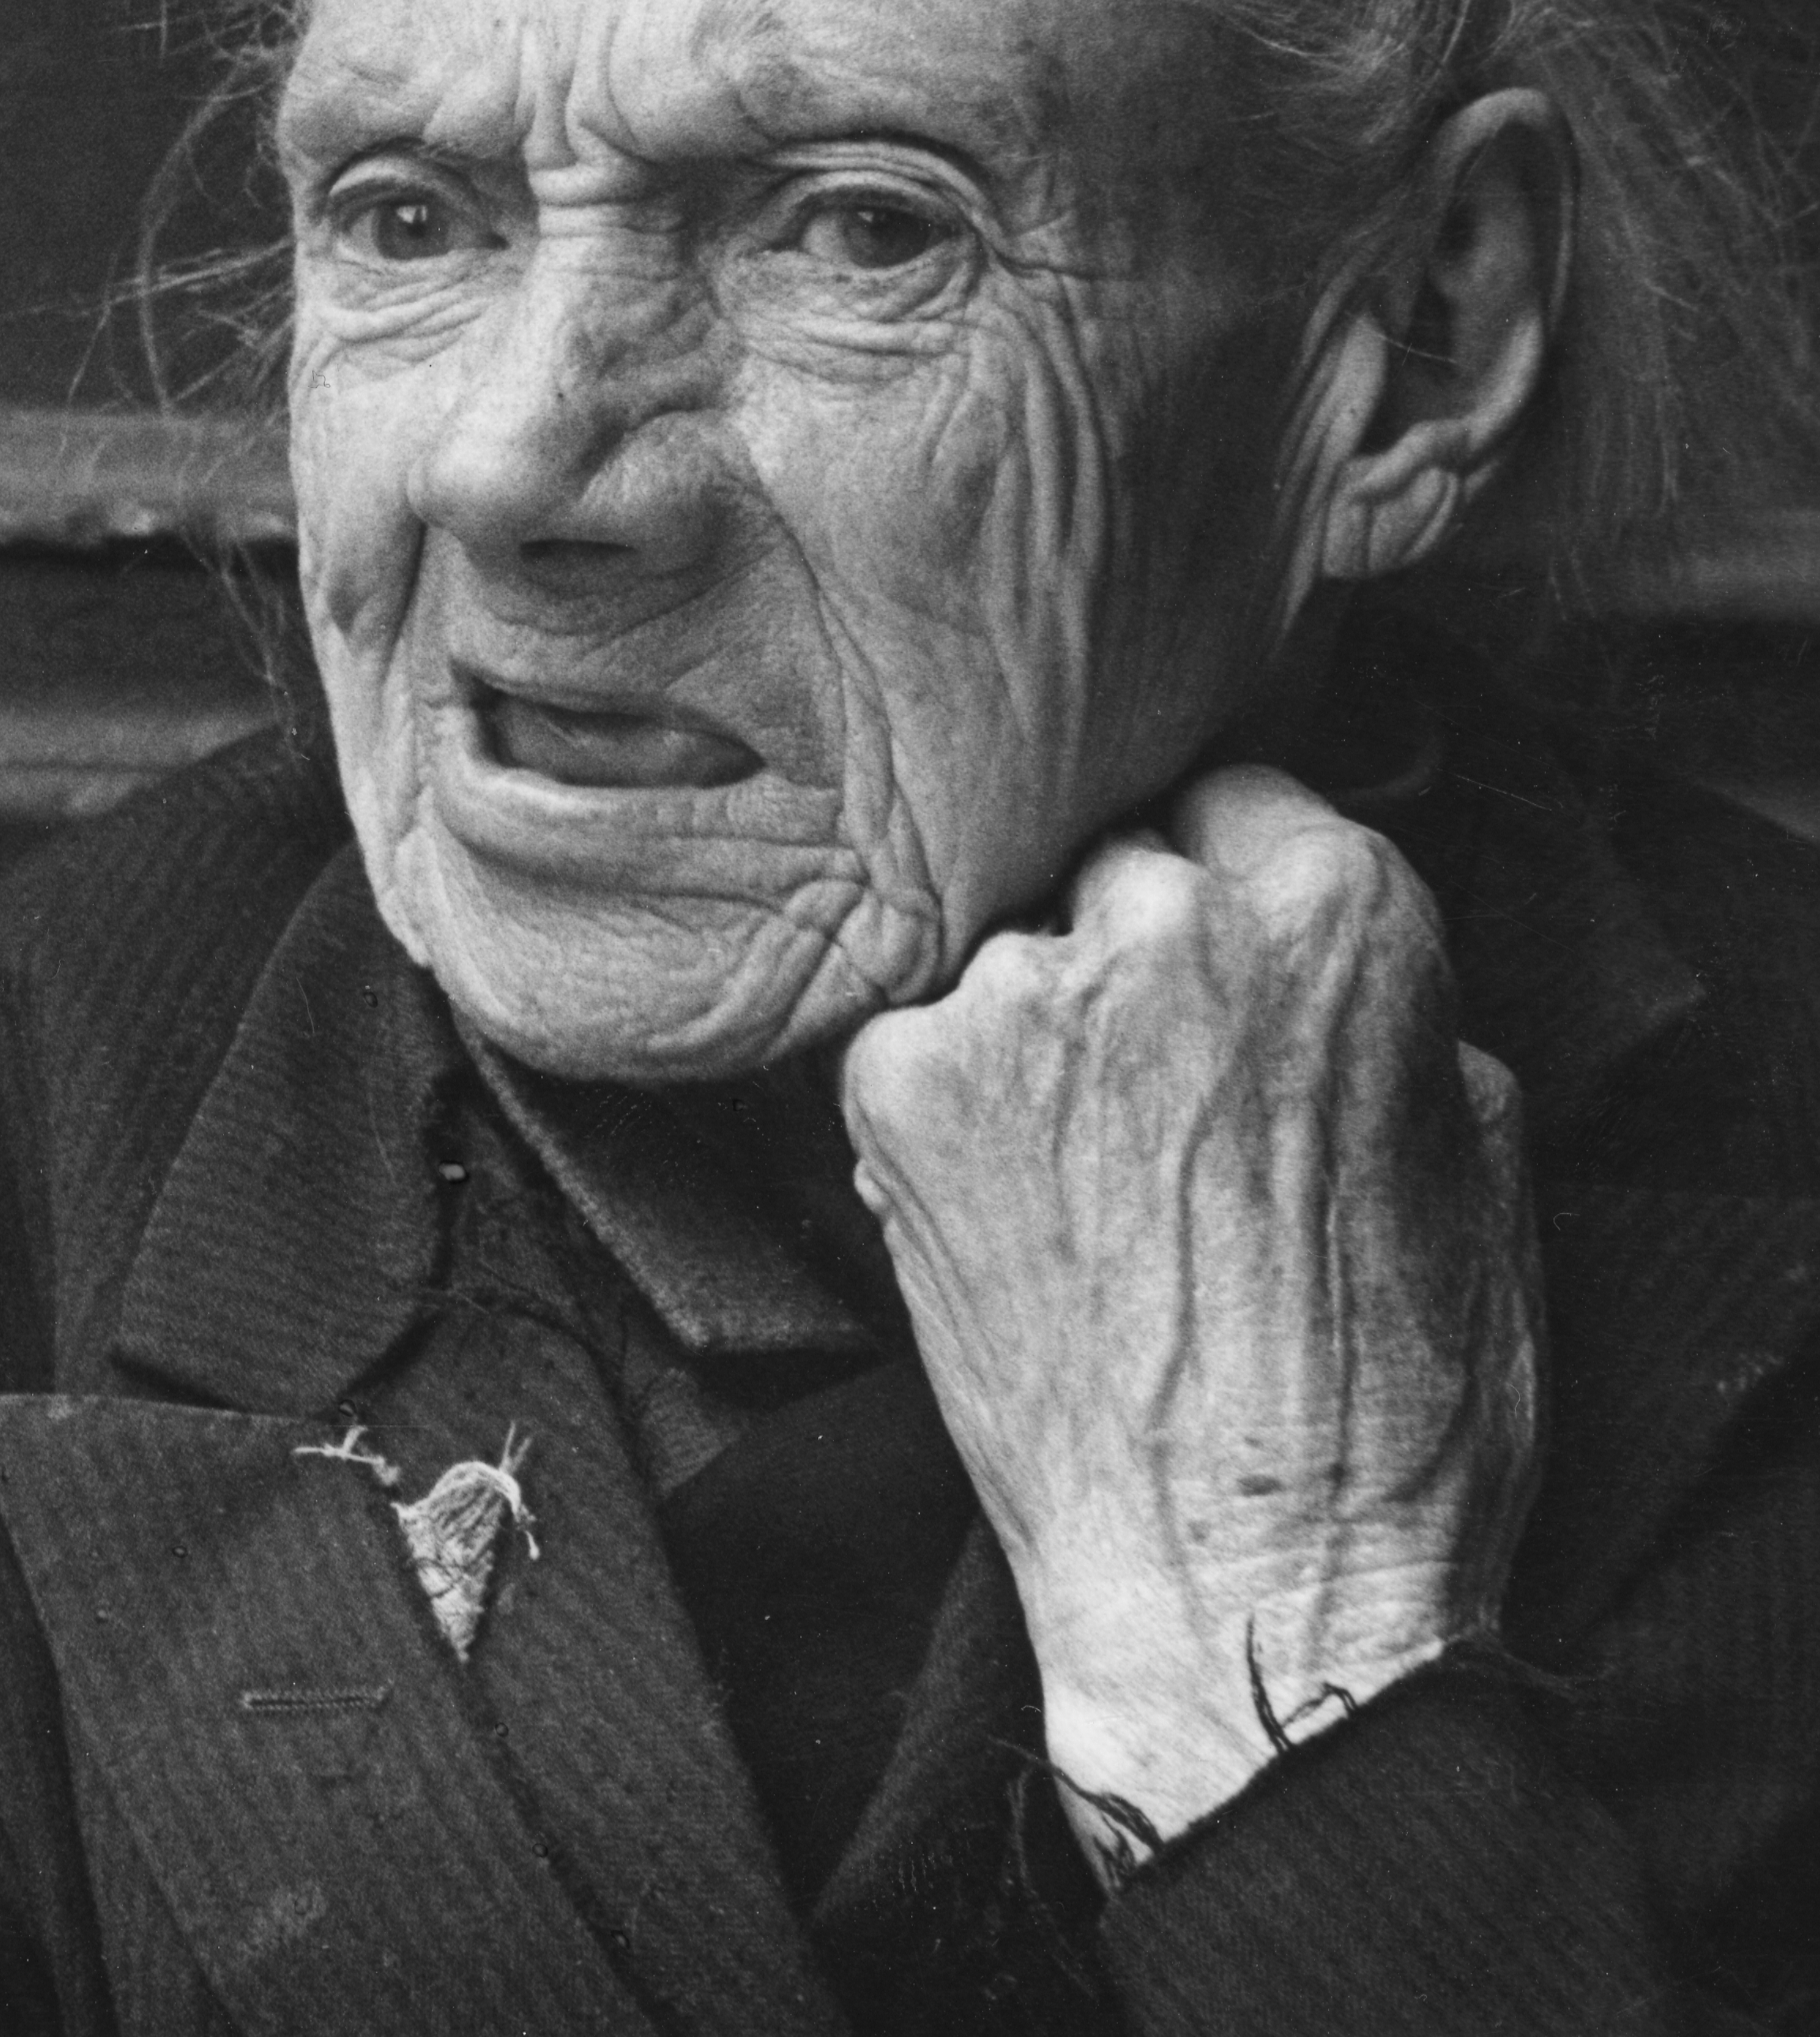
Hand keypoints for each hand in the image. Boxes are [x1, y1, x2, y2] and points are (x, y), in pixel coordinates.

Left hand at [838, 764, 1541, 1863]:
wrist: (1244, 1578)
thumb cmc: (1395, 1397)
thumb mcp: (1478, 1154)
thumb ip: (1390, 1010)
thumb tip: (1307, 956)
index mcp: (1334, 910)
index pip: (1237, 793)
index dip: (1225, 876)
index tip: (1215, 953)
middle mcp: (1160, 921)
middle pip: (1112, 865)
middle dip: (1127, 950)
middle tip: (1149, 1095)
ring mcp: (1013, 997)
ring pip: (1004, 957)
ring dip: (1031, 1035)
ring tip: (1084, 1185)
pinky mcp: (892, 1083)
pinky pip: (912, 1046)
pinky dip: (943, 1111)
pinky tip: (1008, 1219)